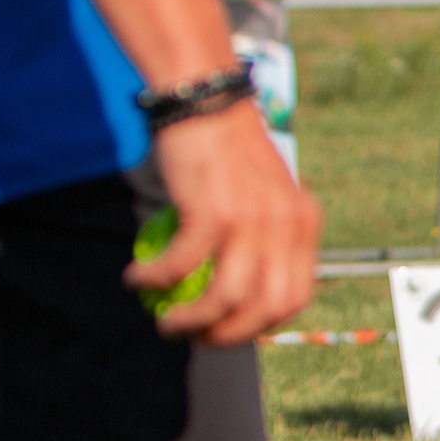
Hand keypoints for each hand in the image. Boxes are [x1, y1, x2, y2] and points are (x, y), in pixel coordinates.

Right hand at [126, 105, 322, 345]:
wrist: (204, 103)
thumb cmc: (229, 150)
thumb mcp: (266, 193)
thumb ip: (268, 235)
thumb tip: (249, 289)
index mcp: (304, 223)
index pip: (297, 296)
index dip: (265, 324)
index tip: (234, 328)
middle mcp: (286, 225)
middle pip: (266, 308)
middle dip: (230, 335)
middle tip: (198, 337)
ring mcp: (252, 220)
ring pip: (224, 299)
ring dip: (190, 322)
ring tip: (165, 324)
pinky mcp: (212, 212)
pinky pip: (180, 267)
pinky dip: (154, 280)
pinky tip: (135, 280)